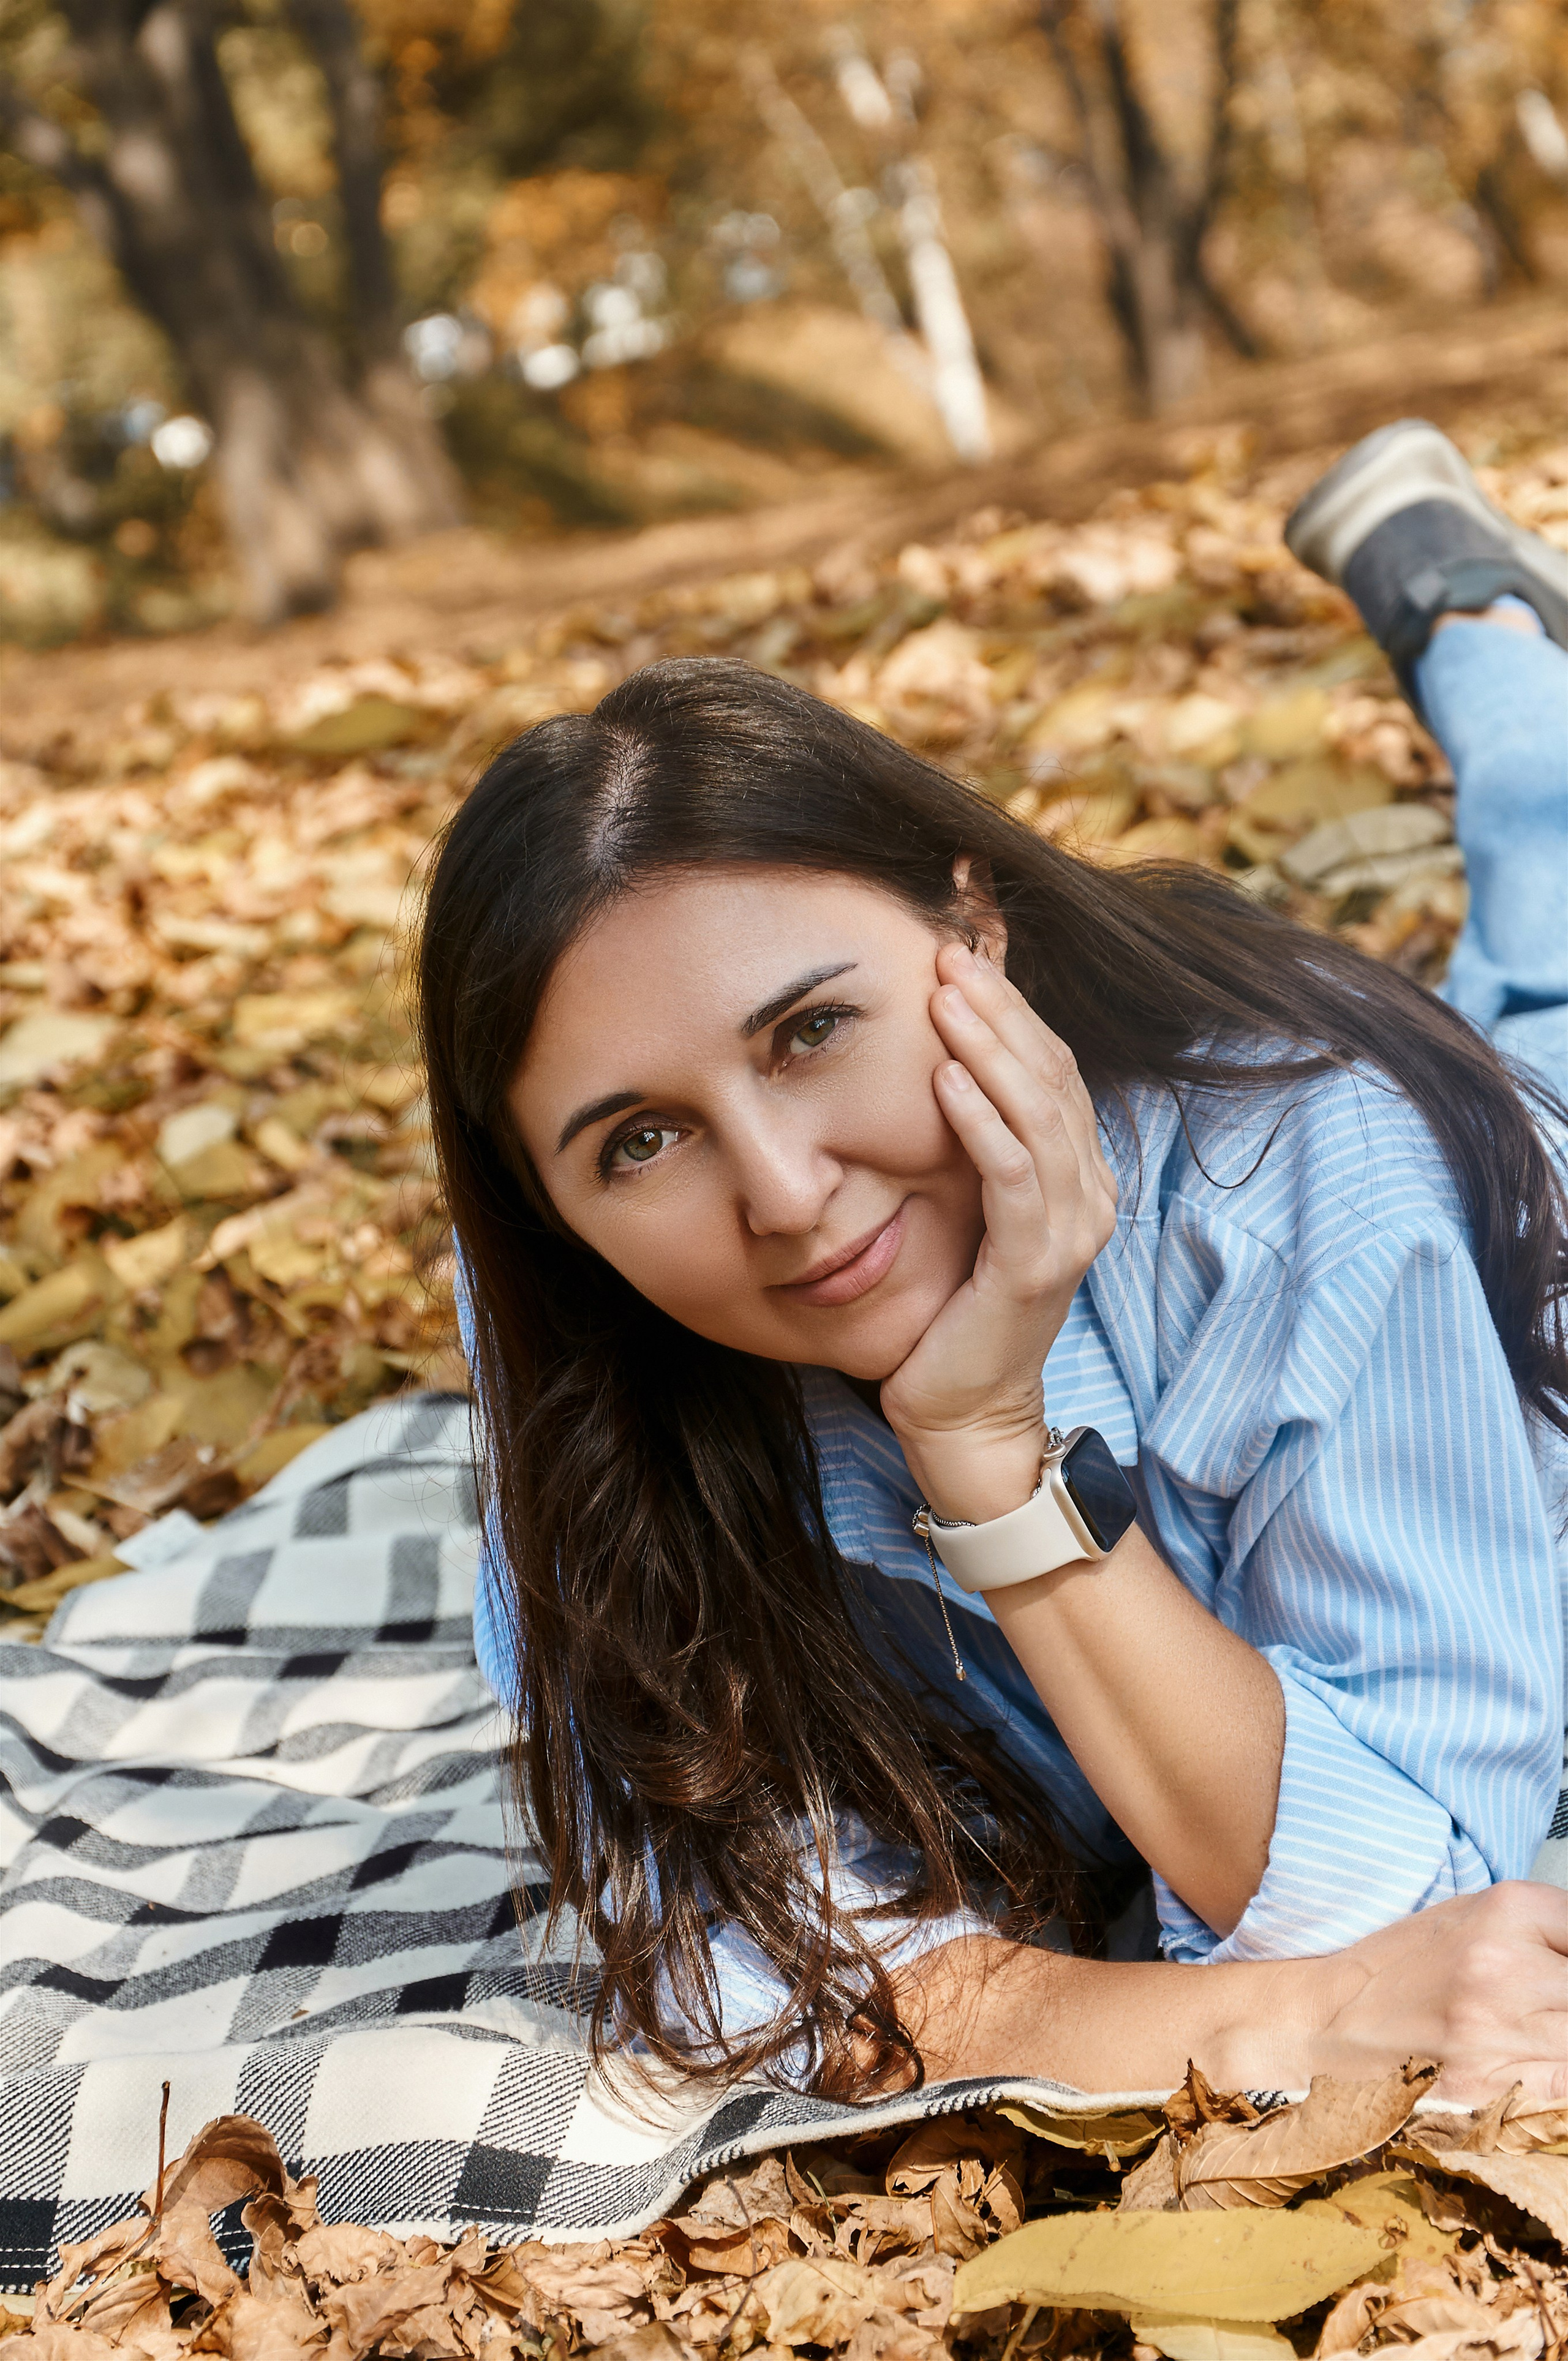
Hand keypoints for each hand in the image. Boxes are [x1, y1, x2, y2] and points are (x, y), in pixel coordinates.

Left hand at [880, 941, 1117, 1522]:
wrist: (962, 1410)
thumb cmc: (952, 1308)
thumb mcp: (965, 1209)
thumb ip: (972, 1144)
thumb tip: (939, 1060)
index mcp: (1078, 1177)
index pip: (1053, 1070)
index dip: (1013, 1009)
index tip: (963, 953)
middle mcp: (1089, 1197)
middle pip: (1052, 1078)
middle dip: (1001, 1011)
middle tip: (951, 953)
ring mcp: (1070, 1231)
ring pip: (1037, 1117)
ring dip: (990, 1051)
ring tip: (946, 997)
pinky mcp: (1035, 1265)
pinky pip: (1013, 1177)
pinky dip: (982, 1123)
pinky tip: (946, 1081)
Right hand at [1303, 1881, 1567, 2102]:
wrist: (1336, 2013)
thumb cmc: (1403, 1962)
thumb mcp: (1474, 1916)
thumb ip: (1544, 1932)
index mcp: (1506, 1910)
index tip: (1563, 1959)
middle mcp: (1506, 1966)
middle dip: (1567, 1993)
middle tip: (1545, 1995)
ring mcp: (1497, 2028)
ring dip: (1561, 2030)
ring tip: (1531, 2019)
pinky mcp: (1489, 2080)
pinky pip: (1561, 2080)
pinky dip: (1554, 2067)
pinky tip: (1522, 2050)